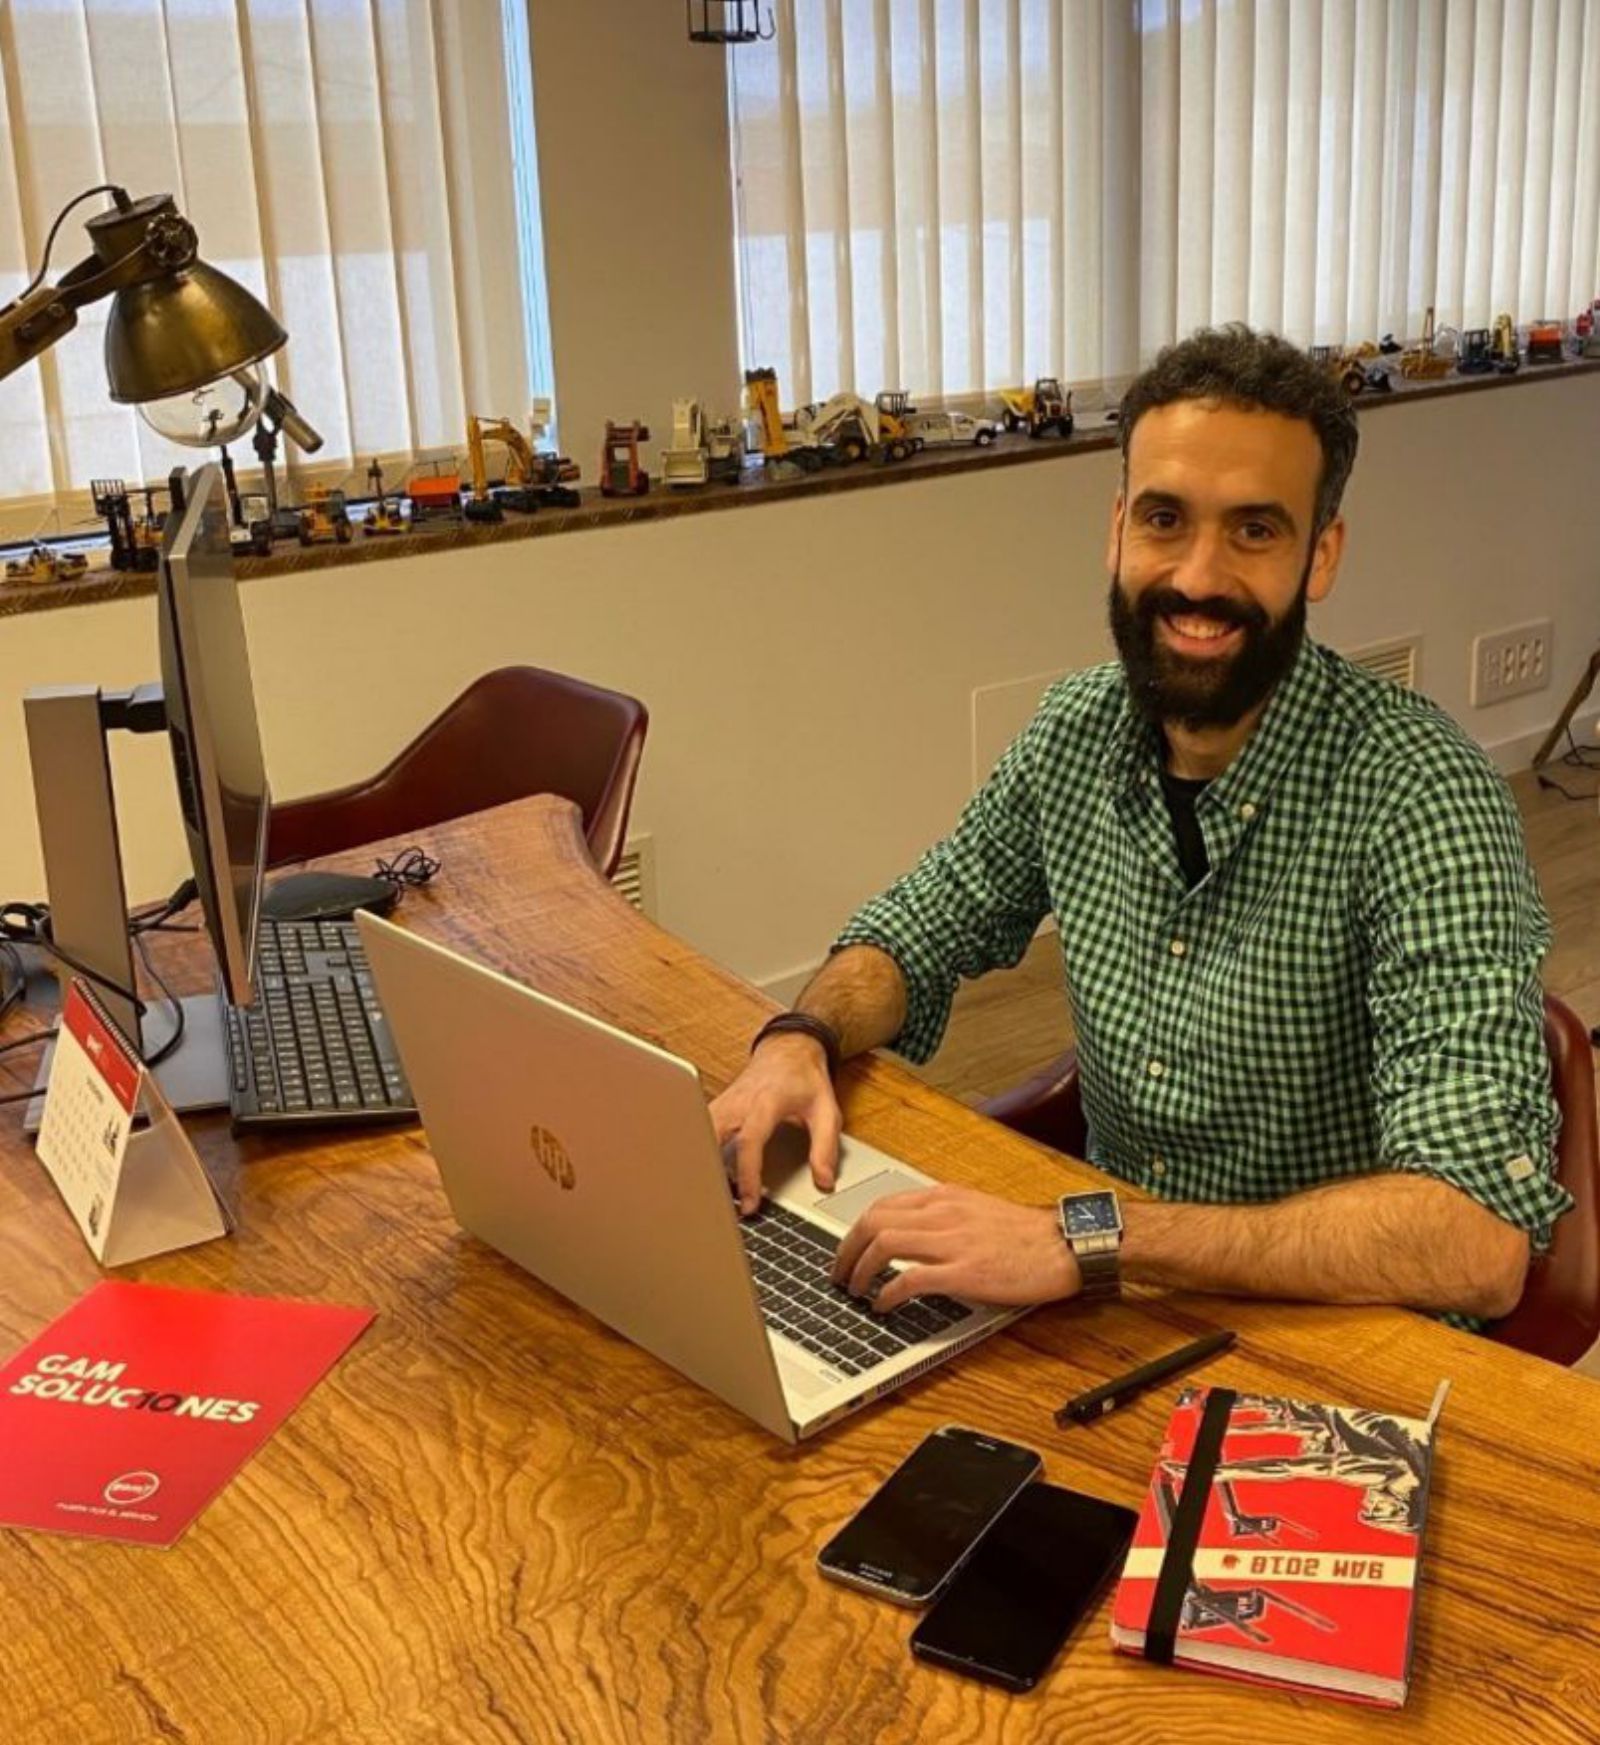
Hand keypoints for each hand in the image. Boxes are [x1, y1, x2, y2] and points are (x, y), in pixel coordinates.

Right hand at [709, 1033, 842, 1214]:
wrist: (788, 1049)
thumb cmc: (805, 1079)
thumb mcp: (826, 1111)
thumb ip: (826, 1147)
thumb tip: (824, 1182)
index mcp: (765, 1102)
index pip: (749, 1142)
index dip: (747, 1176)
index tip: (749, 1203)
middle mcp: (738, 1102)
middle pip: (710, 1138)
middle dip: (710, 1174)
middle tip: (719, 1209)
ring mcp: (723, 1104)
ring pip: (699, 1136)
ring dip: (702, 1166)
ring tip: (711, 1199)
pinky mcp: (716, 1108)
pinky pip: (699, 1133)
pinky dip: (700, 1155)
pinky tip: (708, 1178)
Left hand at [831, 1183, 1080, 1311]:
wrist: (1066, 1244)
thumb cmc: (1028, 1234)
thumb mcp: (978, 1210)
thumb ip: (944, 1216)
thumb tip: (912, 1236)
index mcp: (945, 1197)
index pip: (882, 1204)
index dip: (856, 1229)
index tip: (847, 1248)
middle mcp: (943, 1212)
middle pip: (873, 1220)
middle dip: (846, 1248)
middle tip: (839, 1272)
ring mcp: (953, 1241)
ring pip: (884, 1244)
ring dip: (859, 1269)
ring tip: (854, 1290)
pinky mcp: (965, 1272)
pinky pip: (911, 1280)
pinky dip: (888, 1293)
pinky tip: (883, 1306)